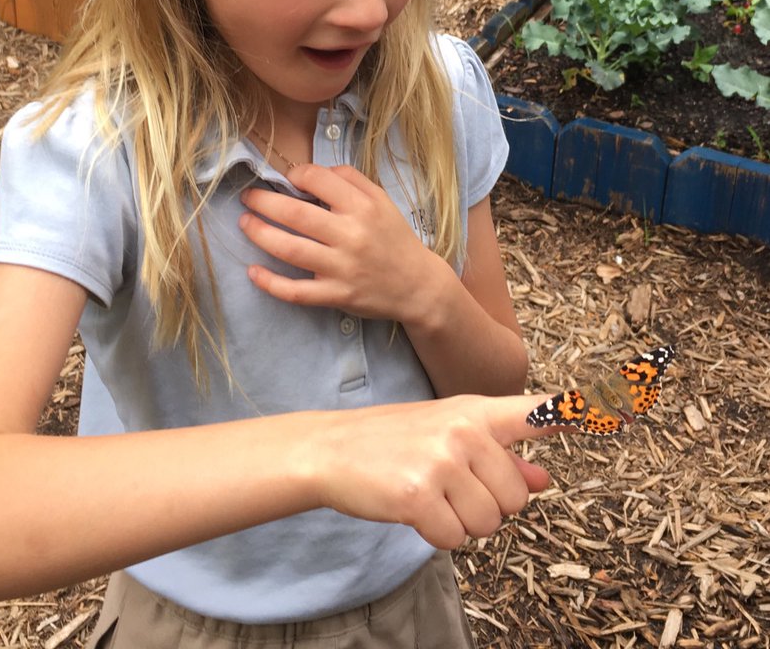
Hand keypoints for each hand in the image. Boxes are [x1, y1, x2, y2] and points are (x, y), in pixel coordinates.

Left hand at [239, 163, 432, 320]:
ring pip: (290, 250)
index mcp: (363, 207)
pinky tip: (252, 272)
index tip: (287, 178)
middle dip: (264, 202)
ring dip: (260, 234)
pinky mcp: (336, 296)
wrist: (418, 285)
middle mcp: (351, 236)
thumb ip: (350, 179)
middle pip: (296, 214)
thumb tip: (311, 172)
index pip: (319, 180)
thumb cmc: (394, 237)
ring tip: (244, 223)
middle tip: (247, 197)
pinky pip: (297, 292)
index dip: (296, 174)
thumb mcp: (381, 199)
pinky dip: (271, 283)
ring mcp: (342, 268)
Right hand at [304, 392, 553, 549]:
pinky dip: (438, 536)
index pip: (534, 411)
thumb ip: (501, 455)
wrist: (331, 449)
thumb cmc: (395, 441)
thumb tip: (545, 478)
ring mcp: (441, 461)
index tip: (612, 404)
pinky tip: (415, 510)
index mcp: (475, 411)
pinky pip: (456, 539)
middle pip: (517, 497)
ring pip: (490, 523)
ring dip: (464, 524)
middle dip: (488, 504)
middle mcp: (464, 431)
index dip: (573, 411)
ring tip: (432, 496)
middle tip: (450, 486)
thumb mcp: (449, 434)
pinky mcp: (418, 494)